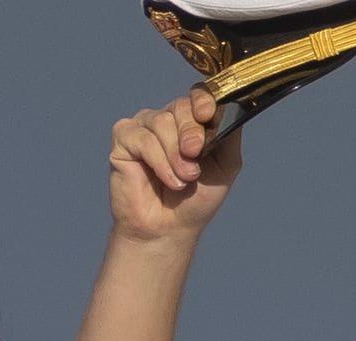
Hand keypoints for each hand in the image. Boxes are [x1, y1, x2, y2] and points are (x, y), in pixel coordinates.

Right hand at [108, 88, 241, 243]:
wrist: (168, 229)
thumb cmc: (195, 200)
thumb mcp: (226, 165)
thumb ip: (230, 134)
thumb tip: (233, 105)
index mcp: (190, 120)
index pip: (198, 95)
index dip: (203, 100)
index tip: (207, 115)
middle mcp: (166, 119)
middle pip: (180, 106)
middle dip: (191, 132)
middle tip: (195, 156)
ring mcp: (143, 128)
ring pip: (161, 121)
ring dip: (175, 154)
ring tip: (183, 179)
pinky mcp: (123, 141)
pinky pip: (142, 138)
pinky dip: (158, 160)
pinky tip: (168, 180)